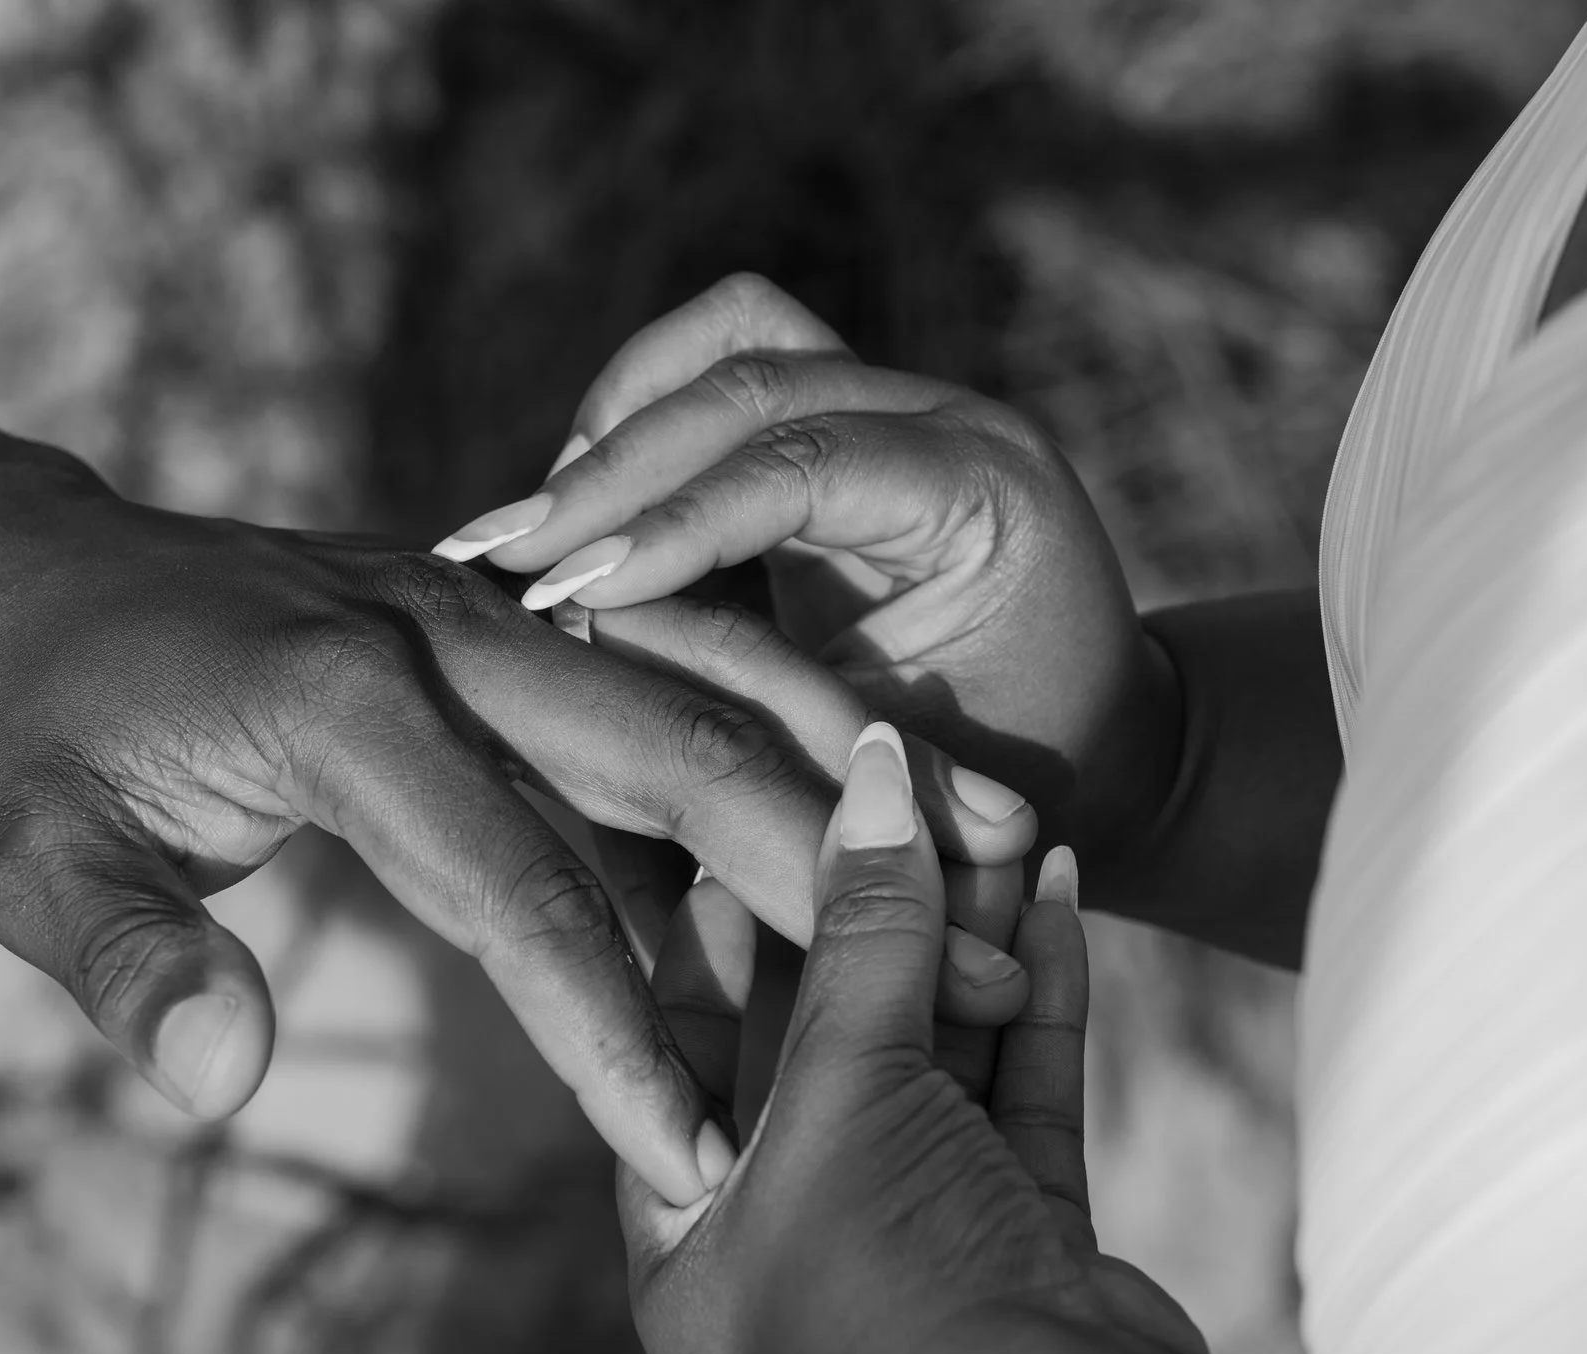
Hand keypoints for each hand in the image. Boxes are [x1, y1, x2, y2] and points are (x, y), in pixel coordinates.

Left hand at [0, 466, 1036, 1205]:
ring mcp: (489, 608)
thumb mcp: (31, 856)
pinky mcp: (508, 614)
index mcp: (346, 707)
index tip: (700, 1161)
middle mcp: (447, 635)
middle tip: (966, 980)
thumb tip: (226, 1077)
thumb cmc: (29, 737)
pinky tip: (865, 817)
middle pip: (676, 751)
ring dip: (845, 775)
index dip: (616, 1038)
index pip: (523, 893)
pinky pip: (668, 670)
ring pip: (708, 681)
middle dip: (828, 875)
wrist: (32, 572)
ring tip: (988, 860)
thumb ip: (128, 962)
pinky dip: (776, 738)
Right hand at [437, 273, 1182, 880]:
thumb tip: (591, 645)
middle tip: (496, 555)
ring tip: (527, 529)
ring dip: (621, 420)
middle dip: (614, 468)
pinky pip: (730, 357)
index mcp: (988, 492)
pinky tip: (575, 502)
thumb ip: (760, 698)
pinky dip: (645, 410)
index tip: (564, 589)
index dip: (674, 520)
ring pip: (735, 337)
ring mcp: (900, 397)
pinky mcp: (845, 412)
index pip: (806, 464)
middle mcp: (950, 415)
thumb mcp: (894, 766)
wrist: (1090, 745)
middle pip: (754, 378)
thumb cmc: (1005, 784)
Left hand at [619, 721, 1206, 1353]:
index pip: (680, 1053)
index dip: (715, 928)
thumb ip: (859, 936)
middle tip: (894, 789)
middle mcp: (792, 1252)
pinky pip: (1015, 1094)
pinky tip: (1059, 888)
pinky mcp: (1022, 1241)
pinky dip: (1036, 996)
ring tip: (996, 814)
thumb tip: (872, 768)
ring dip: (964, 941)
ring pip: (929, 1060)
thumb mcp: (842, 1098)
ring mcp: (915, 1250)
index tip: (743, 810)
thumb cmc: (890, 1292)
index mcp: (687, 1252)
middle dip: (866, 919)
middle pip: (815, 1046)